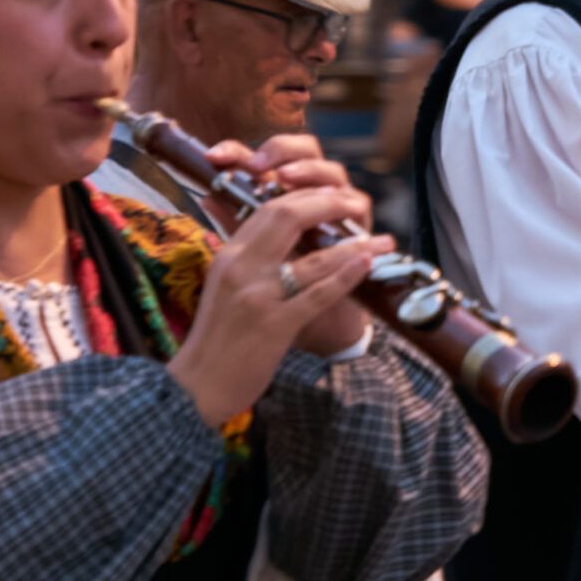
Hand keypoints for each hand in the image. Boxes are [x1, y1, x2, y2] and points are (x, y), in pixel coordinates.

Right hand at [203, 134, 379, 355]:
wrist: (196, 385)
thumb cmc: (214, 340)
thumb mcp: (221, 288)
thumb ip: (245, 262)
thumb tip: (271, 240)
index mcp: (228, 256)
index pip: (265, 209)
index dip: (302, 196)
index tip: (328, 195)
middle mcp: (241, 267)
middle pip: (287, 216)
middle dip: (328, 204)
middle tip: (355, 205)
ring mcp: (258, 295)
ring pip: (314, 257)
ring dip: (355, 244)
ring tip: (383, 241)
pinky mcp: (275, 325)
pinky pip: (317, 294)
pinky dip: (346, 276)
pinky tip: (367, 264)